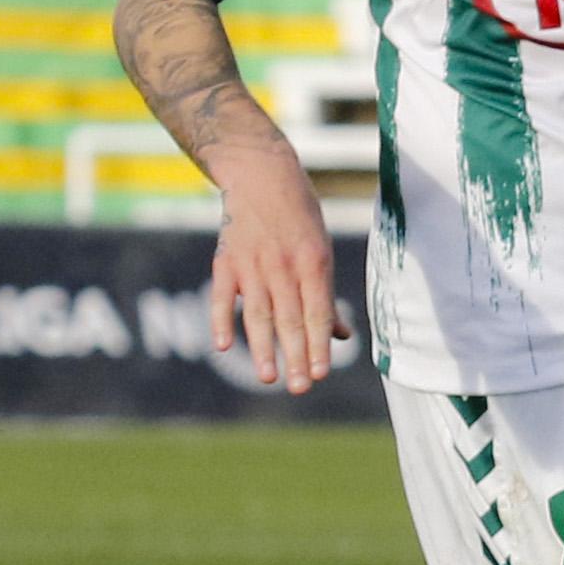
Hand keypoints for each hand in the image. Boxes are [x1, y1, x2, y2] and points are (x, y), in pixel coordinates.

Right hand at [201, 132, 344, 395]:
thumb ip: (325, 295)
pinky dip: (221, 320)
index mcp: (314, 263)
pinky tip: (223, 346)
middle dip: (295, 355)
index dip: (319, 344)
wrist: (262, 176)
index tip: (321, 374)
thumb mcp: (322, 250)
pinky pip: (222, 296)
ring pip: (258, 313)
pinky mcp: (225, 260)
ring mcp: (252, 263)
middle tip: (300, 388)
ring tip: (267, 378)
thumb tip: (342, 336)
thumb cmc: (300, 217)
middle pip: (290, 318)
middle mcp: (284, 266)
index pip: (318, 313)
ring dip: (263, 347)